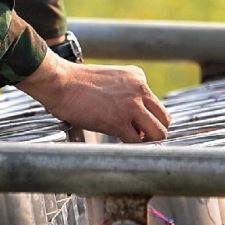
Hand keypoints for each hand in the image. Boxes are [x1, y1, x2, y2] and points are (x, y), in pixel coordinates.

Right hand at [17, 52, 170, 142]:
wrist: (60, 82)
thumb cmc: (76, 83)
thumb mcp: (110, 79)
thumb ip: (126, 93)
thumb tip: (133, 119)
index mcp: (138, 76)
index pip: (155, 104)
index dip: (146, 118)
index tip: (136, 125)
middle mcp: (140, 88)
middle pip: (165, 119)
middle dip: (154, 132)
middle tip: (139, 138)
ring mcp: (132, 105)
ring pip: (158, 133)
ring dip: (147, 143)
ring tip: (130, 143)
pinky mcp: (119, 121)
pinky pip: (137, 142)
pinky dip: (131, 148)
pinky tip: (119, 143)